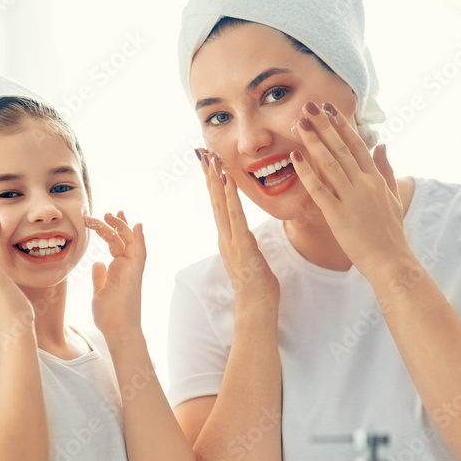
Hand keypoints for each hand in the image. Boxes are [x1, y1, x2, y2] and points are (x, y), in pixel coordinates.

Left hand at [85, 211, 144, 339]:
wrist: (118, 330)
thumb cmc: (109, 315)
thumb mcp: (99, 292)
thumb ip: (99, 277)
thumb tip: (98, 263)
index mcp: (118, 269)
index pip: (117, 244)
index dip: (111, 230)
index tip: (104, 218)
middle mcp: (127, 267)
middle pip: (123, 239)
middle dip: (115, 224)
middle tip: (105, 212)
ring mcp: (132, 270)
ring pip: (129, 241)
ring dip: (121, 226)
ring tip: (110, 214)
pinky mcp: (135, 274)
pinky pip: (139, 252)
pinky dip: (139, 238)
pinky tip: (136, 225)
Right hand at [197, 148, 279, 307]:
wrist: (256, 308)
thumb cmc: (258, 286)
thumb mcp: (252, 256)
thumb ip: (245, 241)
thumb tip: (244, 231)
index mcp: (228, 238)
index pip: (218, 205)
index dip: (212, 183)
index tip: (209, 162)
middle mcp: (225, 237)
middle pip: (214, 201)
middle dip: (208, 175)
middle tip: (202, 152)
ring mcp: (231, 242)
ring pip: (221, 205)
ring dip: (216, 181)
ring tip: (212, 160)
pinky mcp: (242, 246)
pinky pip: (235, 217)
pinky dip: (230, 198)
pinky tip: (227, 181)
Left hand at [290, 101, 411, 277]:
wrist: (390, 260)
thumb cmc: (390, 232)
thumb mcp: (393, 197)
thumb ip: (386, 170)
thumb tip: (382, 144)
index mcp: (375, 179)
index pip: (356, 145)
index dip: (341, 125)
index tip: (328, 109)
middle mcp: (363, 184)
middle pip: (340, 148)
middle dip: (323, 125)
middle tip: (308, 106)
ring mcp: (350, 198)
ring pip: (329, 163)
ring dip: (313, 141)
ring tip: (300, 123)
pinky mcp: (337, 214)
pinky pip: (319, 189)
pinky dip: (307, 172)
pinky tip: (296, 157)